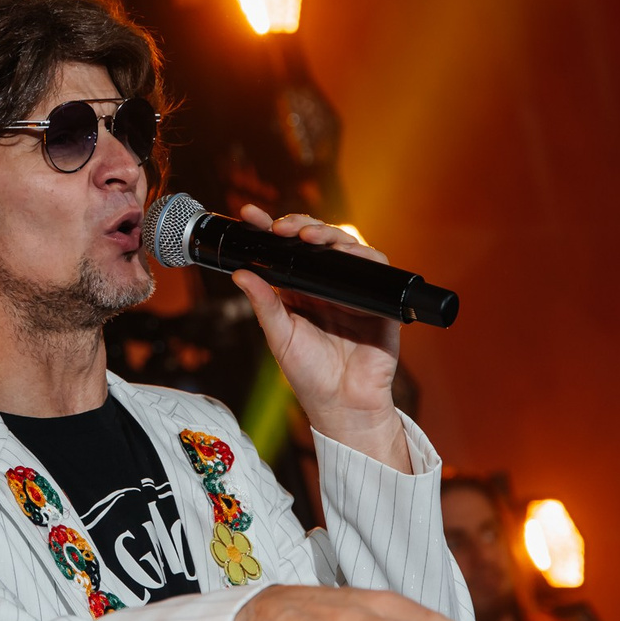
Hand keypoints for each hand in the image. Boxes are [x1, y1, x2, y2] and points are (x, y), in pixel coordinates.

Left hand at [228, 206, 408, 470]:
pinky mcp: (379, 300)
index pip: (286, 251)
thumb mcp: (280, 336)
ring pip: (346, 247)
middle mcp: (328, 286)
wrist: (343, 405)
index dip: (271, 230)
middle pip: (318, 241)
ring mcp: (354, 290)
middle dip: (300, 226)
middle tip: (281, 227)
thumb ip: (264, 304)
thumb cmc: (310, 376)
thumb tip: (240, 274)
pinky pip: (376, 268)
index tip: (251, 215)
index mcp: (301, 291)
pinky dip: (362, 256)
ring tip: (308, 236)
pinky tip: (346, 254)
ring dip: (329, 234)